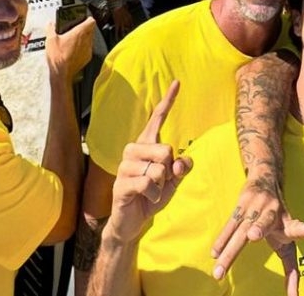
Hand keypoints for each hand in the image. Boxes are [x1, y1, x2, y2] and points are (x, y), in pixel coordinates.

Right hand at [44, 14, 95, 85]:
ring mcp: (88, 49)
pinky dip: (83, 48)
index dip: (88, 19)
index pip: (91, 21)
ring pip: (90, 39)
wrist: (61, 73)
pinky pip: (88, 49)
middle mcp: (86, 40)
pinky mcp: (87, 57)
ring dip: (84, 38)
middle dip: (85, 28)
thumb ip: (51, 29)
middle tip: (76, 30)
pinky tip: (74, 50)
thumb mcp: (50, 40)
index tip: (84, 18)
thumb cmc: (58, 57)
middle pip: (91, 30)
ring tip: (74, 41)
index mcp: (79, 33)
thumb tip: (50, 24)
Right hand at [107, 81, 191, 243]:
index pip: (158, 118)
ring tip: (151, 192)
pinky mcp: (122, 182)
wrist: (133, 222)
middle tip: (159, 182)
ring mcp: (125, 165)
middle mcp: (134, 149)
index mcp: (147, 144)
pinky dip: (154, 194)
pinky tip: (145, 198)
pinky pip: (149, 183)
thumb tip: (180, 162)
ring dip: (161, 186)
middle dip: (169, 171)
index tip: (177, 82)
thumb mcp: (174, 181)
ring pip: (158, 169)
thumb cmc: (152, 195)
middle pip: (166, 149)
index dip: (168, 100)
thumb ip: (182, 168)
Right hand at [110, 3, 134, 41]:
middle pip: (129, 29)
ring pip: (124, 31)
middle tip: (130, 39)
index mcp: (130, 18)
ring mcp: (122, 23)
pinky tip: (116, 39)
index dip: (132, 29)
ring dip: (123, 35)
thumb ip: (127, 10)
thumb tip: (127, 8)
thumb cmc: (121, 5)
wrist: (117, 5)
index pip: (132, 25)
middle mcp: (127, 21)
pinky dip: (116, 35)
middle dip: (129, 33)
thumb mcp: (126, 8)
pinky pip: (117, 31)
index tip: (133, 32)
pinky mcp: (117, 24)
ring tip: (124, 40)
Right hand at [211, 176, 303, 293]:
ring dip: (229, 248)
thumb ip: (292, 269)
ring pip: (240, 229)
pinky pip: (229, 225)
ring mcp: (256, 207)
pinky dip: (222, 239)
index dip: (300, 230)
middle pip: (264, 224)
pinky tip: (214, 254)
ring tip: (220, 266)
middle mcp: (272, 212)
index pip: (295, 228)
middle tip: (253, 236)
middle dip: (258, 228)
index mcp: (286, 223)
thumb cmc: (279, 218)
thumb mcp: (288, 237)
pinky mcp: (241, 205)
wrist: (267, 178)